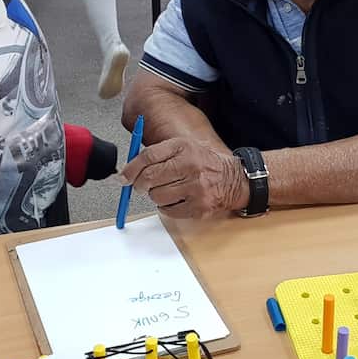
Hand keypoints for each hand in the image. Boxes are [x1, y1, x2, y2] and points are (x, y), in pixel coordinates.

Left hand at [121, 137, 247, 217]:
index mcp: (184, 148)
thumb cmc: (204, 164)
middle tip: (140, 186)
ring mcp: (195, 188)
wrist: (234, 180)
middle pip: (149, 178)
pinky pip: (168, 211)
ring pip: (156, 196)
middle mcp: (190, 166)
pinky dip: (167, 207)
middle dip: (139, 184)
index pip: (148, 156)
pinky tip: (177, 198)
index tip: (124, 176)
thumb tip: (128, 170)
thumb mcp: (184, 148)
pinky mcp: (198, 206)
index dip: (131, 168)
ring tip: (167, 190)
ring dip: (155, 195)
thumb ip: (158, 155)